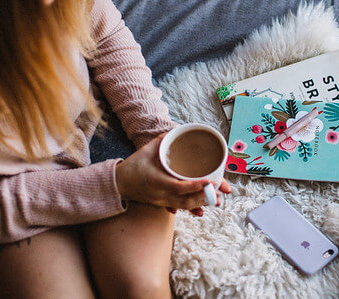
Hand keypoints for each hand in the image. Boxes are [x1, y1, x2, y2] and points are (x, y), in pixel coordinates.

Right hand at [115, 134, 231, 215]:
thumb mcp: (146, 150)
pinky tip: (202, 208)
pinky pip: (179, 208)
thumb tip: (176, 130)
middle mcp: (160, 194)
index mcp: (157, 181)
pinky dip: (191, 207)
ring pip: (184, 206)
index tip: (209, 182)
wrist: (118, 184)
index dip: (195, 186)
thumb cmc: (132, 166)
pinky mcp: (162, 204)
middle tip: (219, 192)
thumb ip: (161, 140)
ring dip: (200, 203)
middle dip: (204, 197)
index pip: (179, 186)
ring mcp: (161, 201)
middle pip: (186, 201)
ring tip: (216, 199)